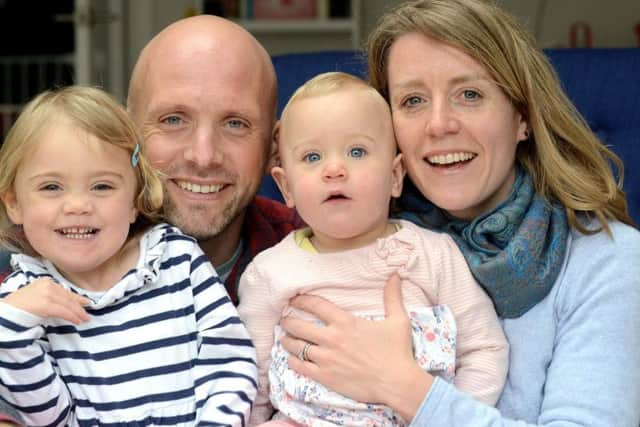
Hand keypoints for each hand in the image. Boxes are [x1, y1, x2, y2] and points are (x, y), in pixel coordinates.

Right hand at [3, 278, 89, 323]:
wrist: (5, 312)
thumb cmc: (19, 307)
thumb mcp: (38, 297)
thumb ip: (52, 297)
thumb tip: (68, 304)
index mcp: (46, 281)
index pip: (65, 291)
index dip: (77, 299)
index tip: (86, 303)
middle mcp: (48, 285)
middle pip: (68, 297)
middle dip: (79, 307)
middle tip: (87, 315)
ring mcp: (46, 294)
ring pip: (68, 304)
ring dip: (78, 313)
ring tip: (85, 319)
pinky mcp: (45, 304)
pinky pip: (63, 311)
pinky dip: (72, 316)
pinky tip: (77, 321)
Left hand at [280, 274, 431, 420]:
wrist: (397, 383)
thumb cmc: (398, 351)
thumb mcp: (398, 320)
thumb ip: (392, 296)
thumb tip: (395, 275)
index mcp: (345, 322)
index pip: (316, 305)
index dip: (301, 300)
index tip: (294, 299)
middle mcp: (332, 338)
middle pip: (299, 326)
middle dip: (288, 321)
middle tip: (284, 320)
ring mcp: (326, 358)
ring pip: (296, 346)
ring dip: (287, 341)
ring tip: (283, 338)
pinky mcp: (326, 377)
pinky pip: (301, 367)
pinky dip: (293, 361)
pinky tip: (291, 358)